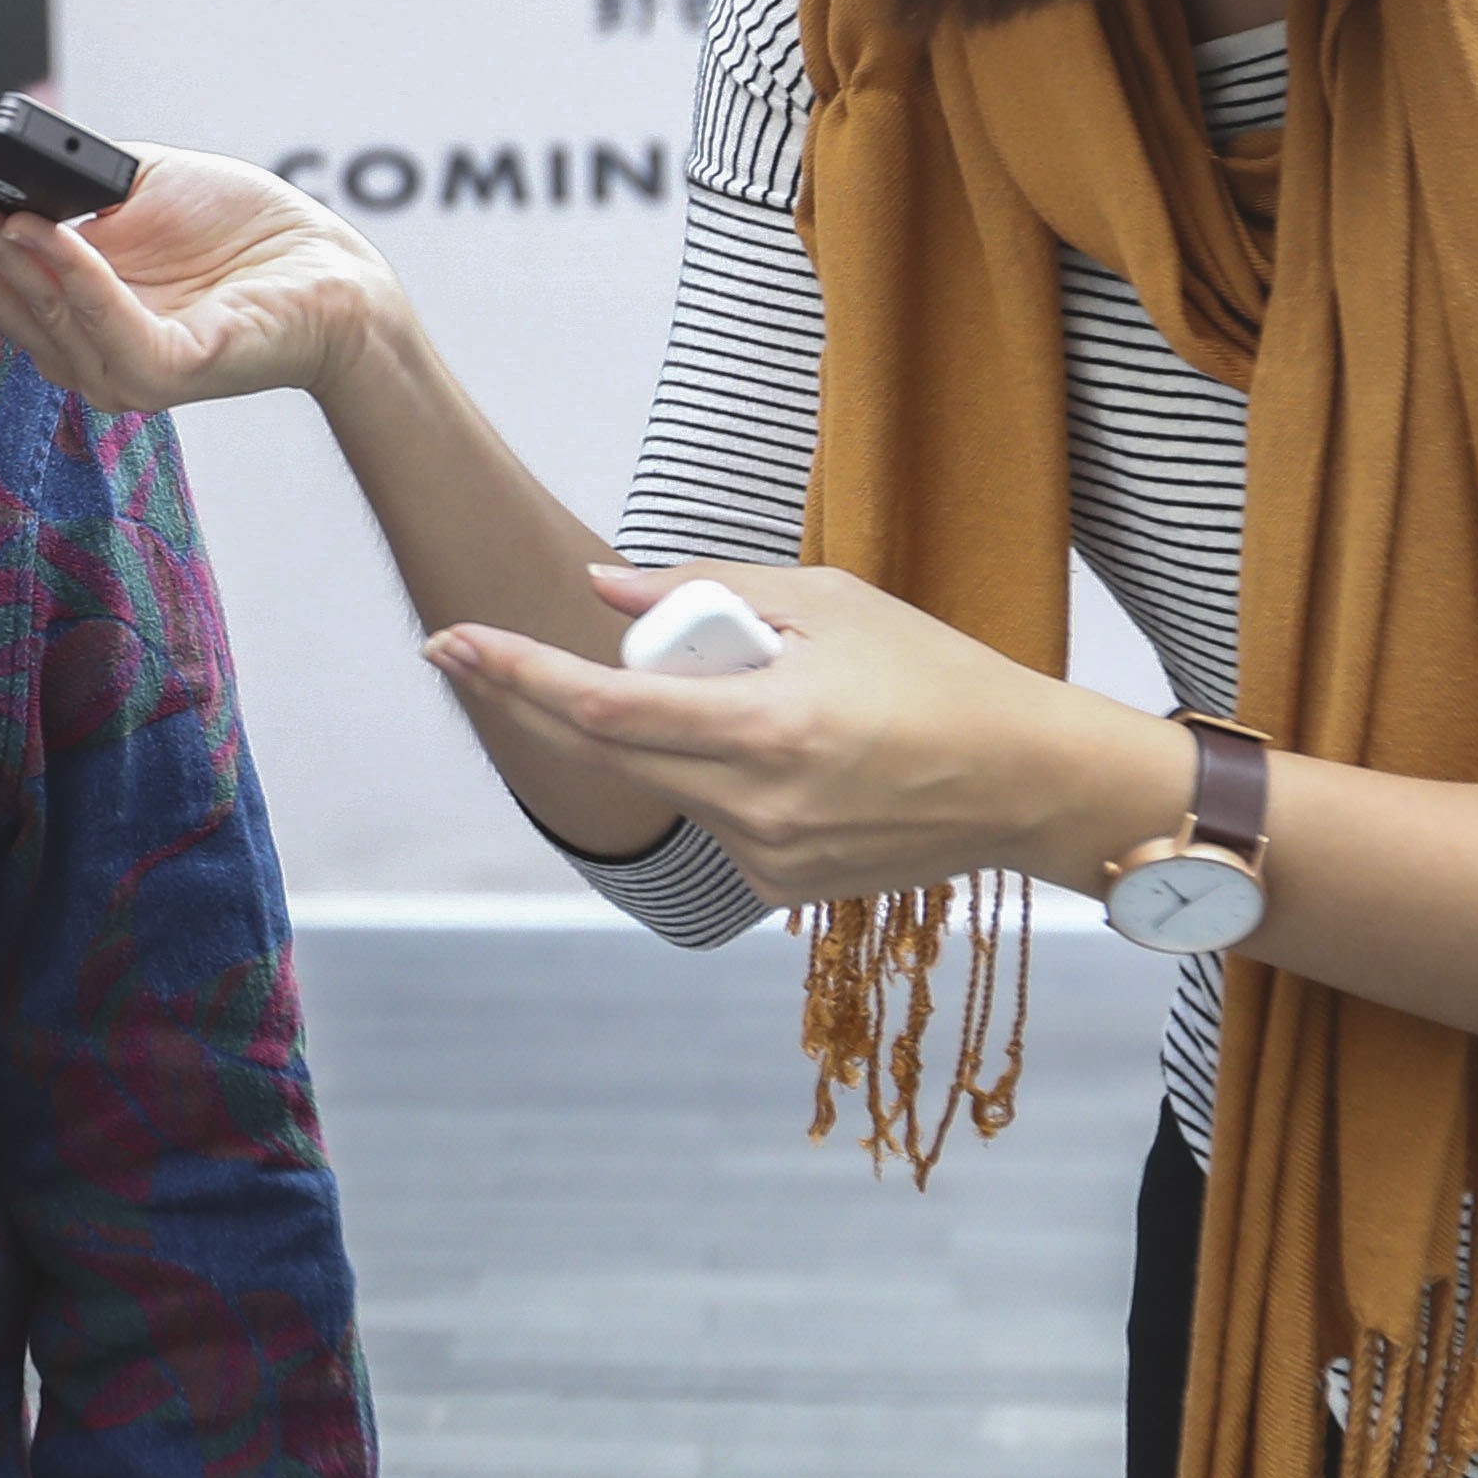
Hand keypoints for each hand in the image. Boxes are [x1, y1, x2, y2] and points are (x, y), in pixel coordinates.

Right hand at [0, 146, 399, 414]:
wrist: (331, 268)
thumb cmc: (239, 230)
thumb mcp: (131, 188)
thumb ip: (61, 181)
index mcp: (56, 309)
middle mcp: (74, 350)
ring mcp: (116, 369)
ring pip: (31, 311)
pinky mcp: (166, 370)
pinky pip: (101, 319)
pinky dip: (65, 270)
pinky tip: (34, 224)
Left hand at [425, 559, 1187, 902]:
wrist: (1029, 783)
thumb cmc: (938, 675)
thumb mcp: (831, 601)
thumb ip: (707, 590)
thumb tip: (602, 588)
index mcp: (766, 729)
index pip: (604, 706)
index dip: (516, 673)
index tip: (449, 640)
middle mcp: (755, 806)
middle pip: (606, 750)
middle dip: (544, 698)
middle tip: (503, 652)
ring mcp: (765, 860)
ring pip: (663, 782)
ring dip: (667, 732)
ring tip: (773, 699)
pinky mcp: (778, 889)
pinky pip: (711, 817)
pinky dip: (720, 775)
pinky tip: (803, 758)